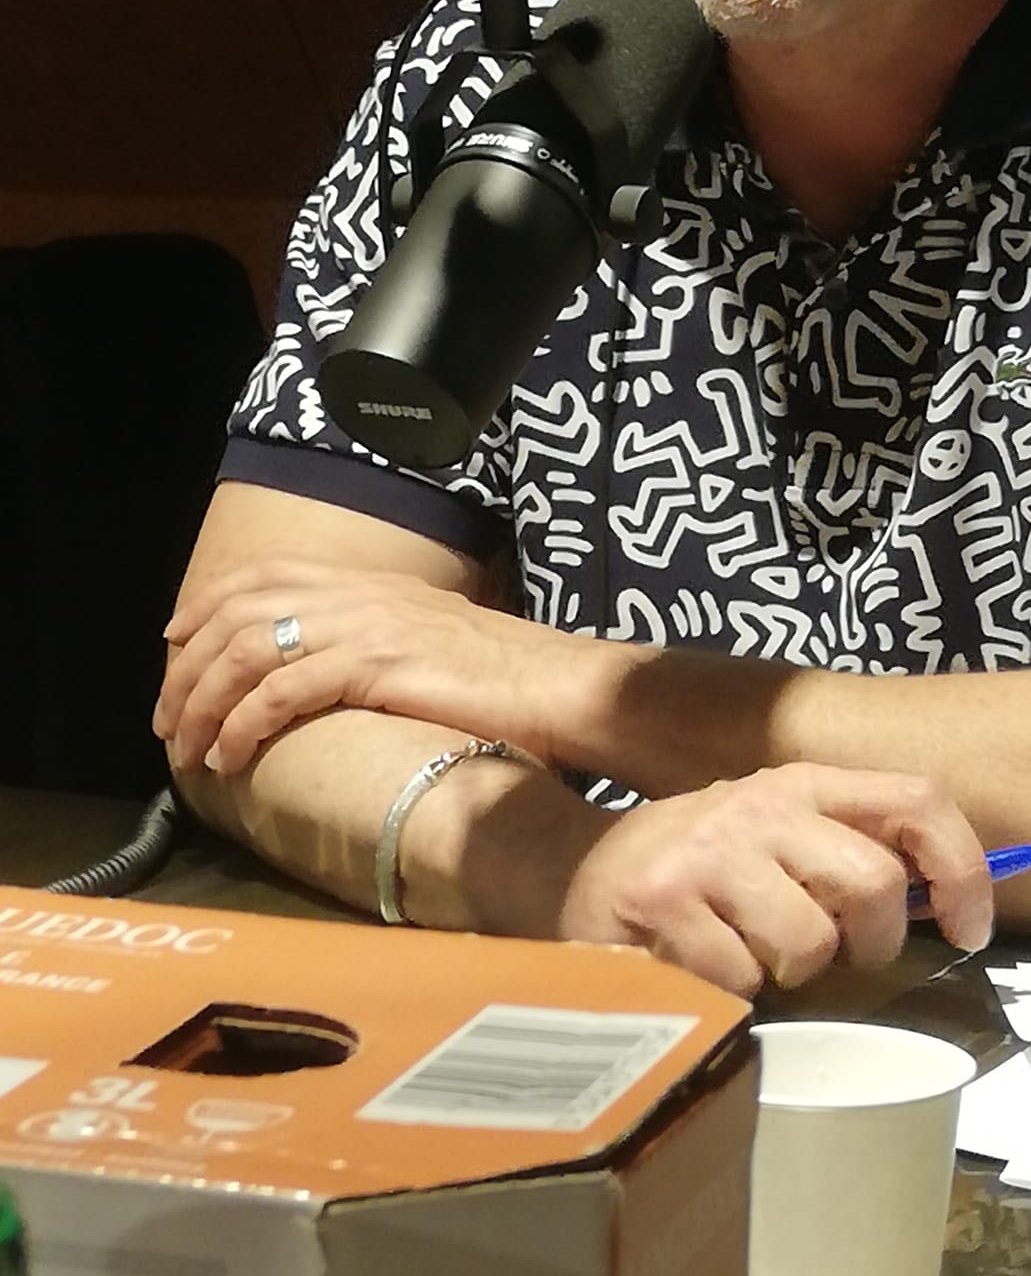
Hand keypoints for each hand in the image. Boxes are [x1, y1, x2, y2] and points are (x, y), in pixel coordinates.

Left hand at [155, 560, 591, 772]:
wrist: (563, 685)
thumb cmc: (513, 680)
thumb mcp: (436, 646)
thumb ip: (387, 646)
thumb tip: (342, 679)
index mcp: (376, 583)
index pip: (272, 572)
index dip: (211, 601)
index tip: (176, 639)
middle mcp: (364, 593)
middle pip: (243, 609)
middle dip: (189, 665)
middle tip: (169, 718)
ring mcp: (369, 624)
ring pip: (250, 648)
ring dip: (204, 702)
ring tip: (188, 748)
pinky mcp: (376, 664)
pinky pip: (283, 690)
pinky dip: (243, 725)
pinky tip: (231, 757)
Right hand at [559, 761, 993, 996]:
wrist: (580, 869)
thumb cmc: (703, 867)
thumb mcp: (779, 839)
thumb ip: (850, 855)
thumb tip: (947, 902)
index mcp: (804, 784)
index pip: (918, 799)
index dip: (964, 867)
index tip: (970, 928)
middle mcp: (763, 803)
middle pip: (875, 884)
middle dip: (869, 943)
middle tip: (833, 954)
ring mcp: (711, 847)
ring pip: (810, 944)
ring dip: (788, 973)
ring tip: (748, 950)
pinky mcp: (664, 897)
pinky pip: (742, 979)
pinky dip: (730, 992)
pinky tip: (698, 962)